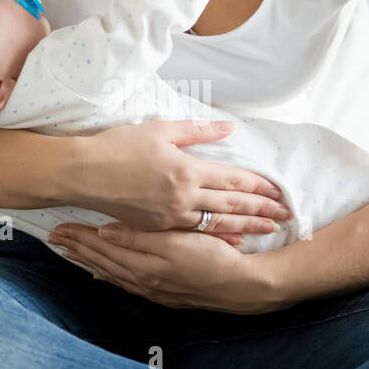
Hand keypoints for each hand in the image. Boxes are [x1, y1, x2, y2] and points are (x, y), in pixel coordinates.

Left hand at [46, 222, 283, 313]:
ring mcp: (153, 289)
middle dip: (79, 249)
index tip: (59, 227)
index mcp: (143, 264)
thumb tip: (105, 230)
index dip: (80, 237)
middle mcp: (143, 280)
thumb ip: (139, 236)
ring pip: (113, 273)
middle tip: (56, 239)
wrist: (242, 286)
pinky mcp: (165, 293)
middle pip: (103, 261)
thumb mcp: (175, 242)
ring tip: (73, 254)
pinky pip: (128, 283)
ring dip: (92, 262)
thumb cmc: (213, 259)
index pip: (103, 247)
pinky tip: (107, 274)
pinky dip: (112, 276)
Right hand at [84, 118, 291, 242]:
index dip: (258, 185)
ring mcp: (171, 216)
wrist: (83, 174)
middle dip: (261, 209)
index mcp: (186, 170)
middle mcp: (183, 197)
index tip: (279, 191)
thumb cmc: (118, 146)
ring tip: (268, 229)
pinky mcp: (158, 227)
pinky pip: (195, 233)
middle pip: (231, 204)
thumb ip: (197, 131)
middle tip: (285, 214)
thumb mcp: (160, 129)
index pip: (232, 178)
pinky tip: (233, 240)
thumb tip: (228, 128)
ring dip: (246, 225)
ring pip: (217, 222)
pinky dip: (218, 236)